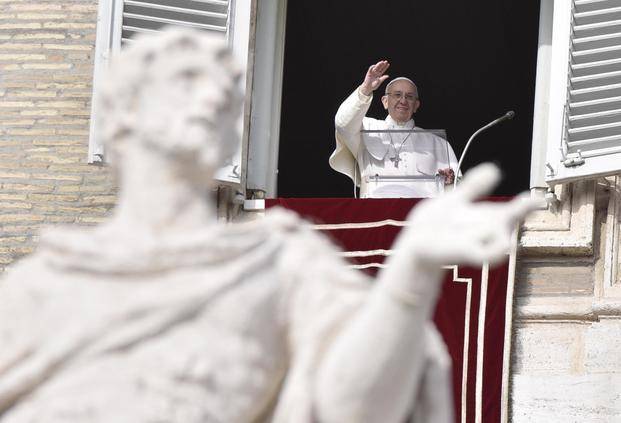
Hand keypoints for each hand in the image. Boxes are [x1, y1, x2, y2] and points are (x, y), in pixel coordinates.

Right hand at [359, 60, 389, 95]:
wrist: (368, 88)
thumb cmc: (374, 86)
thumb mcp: (379, 82)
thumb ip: (383, 78)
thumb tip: (388, 76)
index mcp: (379, 75)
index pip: (383, 70)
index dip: (385, 67)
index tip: (388, 64)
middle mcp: (376, 73)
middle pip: (380, 68)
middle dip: (383, 64)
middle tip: (386, 61)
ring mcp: (372, 72)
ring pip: (376, 67)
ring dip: (379, 64)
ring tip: (382, 62)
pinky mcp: (369, 73)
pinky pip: (370, 69)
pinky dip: (372, 67)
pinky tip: (375, 65)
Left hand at [396, 163, 537, 265]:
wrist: (416, 242)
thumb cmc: (437, 224)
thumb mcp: (455, 199)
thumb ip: (474, 186)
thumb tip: (494, 169)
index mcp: (488, 217)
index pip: (514, 210)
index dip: (529, 204)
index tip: (543, 198)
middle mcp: (488, 231)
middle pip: (509, 219)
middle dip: (520, 210)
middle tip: (532, 201)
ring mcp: (480, 242)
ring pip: (499, 233)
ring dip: (494, 227)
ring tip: (476, 227)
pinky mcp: (469, 254)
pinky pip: (489, 254)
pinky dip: (496, 251)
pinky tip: (503, 247)